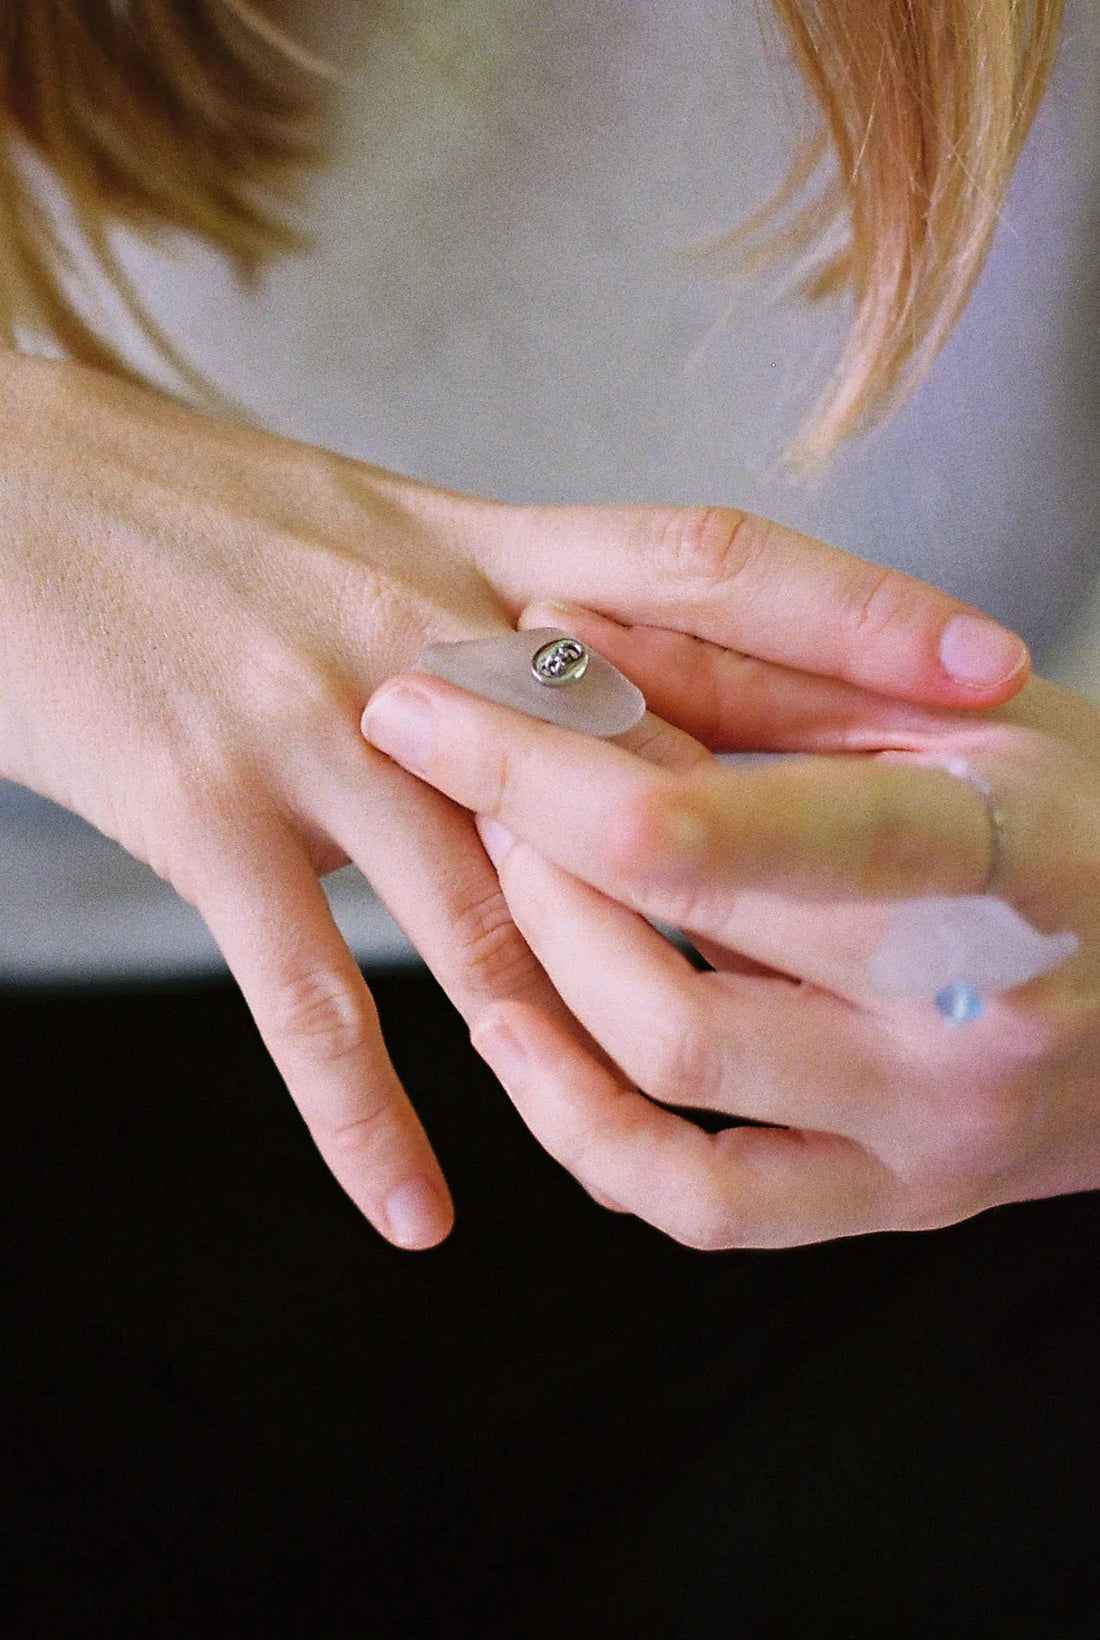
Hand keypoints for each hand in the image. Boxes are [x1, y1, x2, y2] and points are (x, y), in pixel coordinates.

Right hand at [0, 353, 1031, 1247]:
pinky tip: (419, 1215)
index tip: (990, 663)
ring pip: (495, 908)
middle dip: (782, 853)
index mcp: (473, 542)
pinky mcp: (208, 818)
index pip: (706, 565)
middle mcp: (423, 637)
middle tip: (925, 927)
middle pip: (640, 757)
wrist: (0, 486)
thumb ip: (502, 596)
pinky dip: (363, 1116)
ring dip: (596, 1029)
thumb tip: (619, 669)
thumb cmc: (194, 503)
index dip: (857, 612)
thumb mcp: (372, 518)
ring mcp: (319, 733)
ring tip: (686, 1133)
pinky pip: (306, 999)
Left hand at [362, 608, 1099, 1247]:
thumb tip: (564, 632)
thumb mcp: (957, 711)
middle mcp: (973, 1020)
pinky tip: (522, 1037)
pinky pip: (703, 1207)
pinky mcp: (898, 1203)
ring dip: (539, 977)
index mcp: (1006, 851)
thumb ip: (761, 669)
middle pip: (675, 962)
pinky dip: (582, 1129)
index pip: (731, 831)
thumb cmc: (1086, 816)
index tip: (427, 707)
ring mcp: (934, 1134)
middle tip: (456, 774)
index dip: (548, 771)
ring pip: (669, 1083)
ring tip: (493, 884)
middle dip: (523, 856)